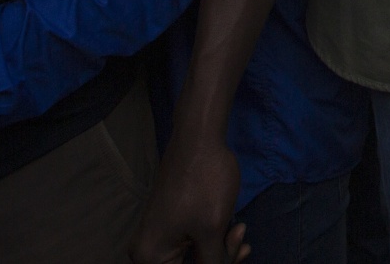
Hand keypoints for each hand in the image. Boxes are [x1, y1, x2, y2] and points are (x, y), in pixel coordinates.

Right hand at [128, 132, 248, 263]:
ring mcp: (157, 237)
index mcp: (150, 258)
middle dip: (221, 260)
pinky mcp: (170, 225)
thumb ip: (213, 263)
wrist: (199, 139)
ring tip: (240, 230)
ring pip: (194, 259)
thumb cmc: (205, 182)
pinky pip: (192, 244)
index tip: (236, 253)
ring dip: (221, 250)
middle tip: (243, 244)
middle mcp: (146, 252)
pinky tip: (234, 230)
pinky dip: (214, 240)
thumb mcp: (212, 231)